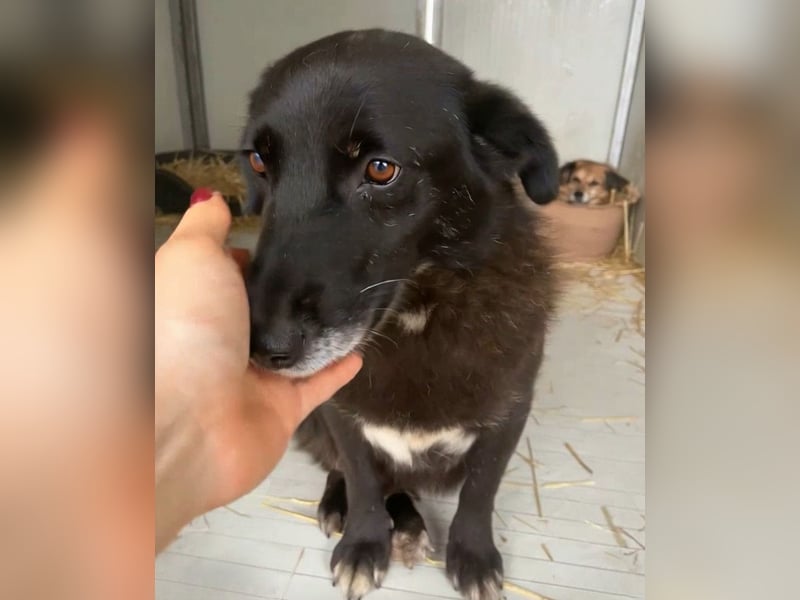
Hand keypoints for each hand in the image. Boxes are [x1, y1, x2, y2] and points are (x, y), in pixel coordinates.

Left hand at [155, 194, 360, 549]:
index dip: (253, 255)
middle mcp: (219, 343)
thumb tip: (212, 199)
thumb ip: (204, 226)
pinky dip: (337, 369)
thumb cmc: (187, 329)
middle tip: (333, 265)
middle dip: (292, 294)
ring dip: (318, 331)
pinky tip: (361, 350)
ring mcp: (249, 380)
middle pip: (261, 313)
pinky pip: (316, 386)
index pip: (226, 274)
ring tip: (355, 302)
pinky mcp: (279, 412)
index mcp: (193, 306)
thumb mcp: (189, 258)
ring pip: (291, 349)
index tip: (287, 237)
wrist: (192, 423)